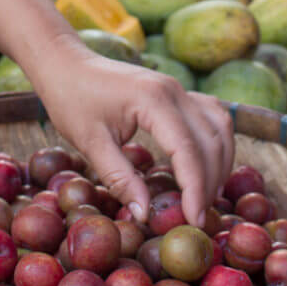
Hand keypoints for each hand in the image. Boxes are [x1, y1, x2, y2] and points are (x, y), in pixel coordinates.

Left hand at [30, 38, 233, 227]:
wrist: (66, 65)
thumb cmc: (72, 100)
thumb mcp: (90, 143)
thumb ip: (119, 178)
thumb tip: (144, 214)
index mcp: (153, 99)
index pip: (187, 150)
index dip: (195, 188)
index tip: (193, 220)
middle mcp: (174, 90)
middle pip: (210, 141)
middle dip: (210, 182)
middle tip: (200, 217)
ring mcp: (179, 88)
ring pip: (219, 127)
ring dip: (220, 163)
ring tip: (209, 197)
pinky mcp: (177, 92)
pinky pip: (211, 117)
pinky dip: (216, 143)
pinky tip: (210, 167)